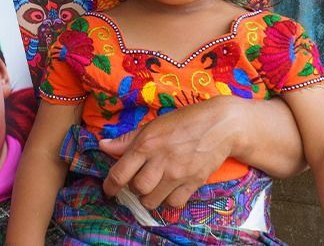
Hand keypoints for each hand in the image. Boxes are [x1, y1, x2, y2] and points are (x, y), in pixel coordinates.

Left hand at [99, 96, 249, 208]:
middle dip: (134, 188)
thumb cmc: (184, 121)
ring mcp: (178, 174)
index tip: (109, 189)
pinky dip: (169, 200)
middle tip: (139, 180)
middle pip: (137, 189)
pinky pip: (174, 203)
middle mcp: (161, 161)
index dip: (110, 185)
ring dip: (149, 196)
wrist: (220, 124)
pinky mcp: (194, 182)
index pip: (120, 173)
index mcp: (146, 144)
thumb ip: (127, 139)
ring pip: (153, 200)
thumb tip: (103, 146)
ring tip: (154, 186)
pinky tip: (170, 190)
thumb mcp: (153, 125)